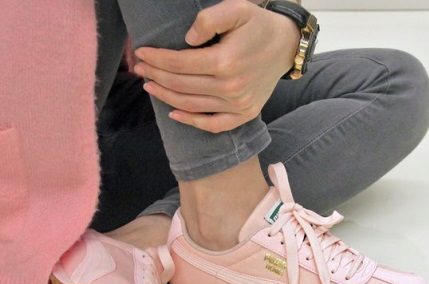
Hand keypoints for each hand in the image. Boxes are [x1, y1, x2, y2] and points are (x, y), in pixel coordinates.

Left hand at [134, 0, 300, 132]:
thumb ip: (209, 20)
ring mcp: (237, 105)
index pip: (179, 64)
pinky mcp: (243, 114)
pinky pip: (212, 125)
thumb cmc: (258, 26)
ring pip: (191, 106)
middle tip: (140, 69)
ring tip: (150, 86)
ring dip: (165, 97)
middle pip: (181, 85)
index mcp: (225, 61)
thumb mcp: (237, 9)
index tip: (141, 53)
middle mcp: (230, 88)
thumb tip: (186, 40)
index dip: (156, 59)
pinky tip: (174, 114)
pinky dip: (191, 122)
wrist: (285, 46)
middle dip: (155, 76)